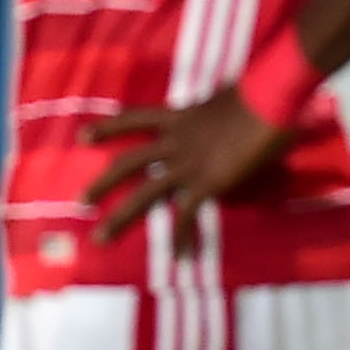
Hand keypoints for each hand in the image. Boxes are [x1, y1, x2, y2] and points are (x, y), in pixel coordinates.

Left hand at [81, 89, 288, 240]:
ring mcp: (187, 164)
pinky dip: (183, 237)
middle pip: (128, 163)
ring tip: (100, 238)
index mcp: (180, 116)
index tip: (82, 137)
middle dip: (104, 184)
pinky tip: (181, 257)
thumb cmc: (260, 92)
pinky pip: (187, 215)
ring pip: (144, 194)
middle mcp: (176, 141)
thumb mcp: (231, 97)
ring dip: (120, 218)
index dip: (108, 128)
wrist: (267, 101)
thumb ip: (224, 106)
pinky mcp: (205, 182)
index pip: (135, 119)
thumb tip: (237, 103)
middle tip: (82, 201)